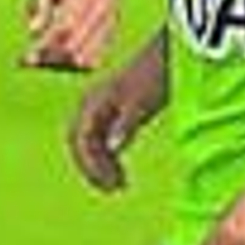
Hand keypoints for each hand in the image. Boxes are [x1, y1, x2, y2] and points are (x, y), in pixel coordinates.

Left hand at [22, 0, 119, 71]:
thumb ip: (39, 0)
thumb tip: (32, 31)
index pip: (64, 26)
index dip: (45, 44)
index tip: (25, 57)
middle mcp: (100, 9)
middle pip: (74, 46)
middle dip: (49, 58)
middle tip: (27, 60)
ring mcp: (108, 22)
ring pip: (86, 57)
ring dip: (61, 64)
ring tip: (39, 62)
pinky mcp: (111, 31)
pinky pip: (96, 58)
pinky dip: (75, 64)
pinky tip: (57, 61)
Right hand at [69, 69, 154, 190]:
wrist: (166, 55)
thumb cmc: (155, 77)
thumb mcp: (142, 104)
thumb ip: (126, 125)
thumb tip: (114, 148)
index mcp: (92, 103)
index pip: (82, 141)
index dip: (93, 166)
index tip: (112, 184)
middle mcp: (88, 104)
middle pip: (79, 144)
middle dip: (92, 169)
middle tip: (112, 189)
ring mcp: (96, 107)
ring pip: (86, 144)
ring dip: (98, 165)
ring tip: (119, 185)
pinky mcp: (107, 111)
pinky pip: (97, 140)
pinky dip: (105, 157)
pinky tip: (120, 171)